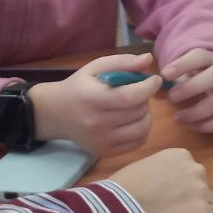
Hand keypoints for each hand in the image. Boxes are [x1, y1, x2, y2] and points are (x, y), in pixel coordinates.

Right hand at [28, 53, 160, 156]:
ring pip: (142, 128)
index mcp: (92, 99)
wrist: (57, 114)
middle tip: (137, 92)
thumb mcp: (95, 68)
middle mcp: (96, 124)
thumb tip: (148, 59)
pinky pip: (138, 142)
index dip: (148, 87)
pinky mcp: (106, 152)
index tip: (155, 79)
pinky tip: (132, 120)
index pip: (129, 97)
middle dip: (145, 98)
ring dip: (146, 114)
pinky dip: (141, 129)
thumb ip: (122, 62)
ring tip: (135, 106)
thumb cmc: (78, 87)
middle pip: (138, 111)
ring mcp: (101, 141)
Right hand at [109, 147, 212, 212]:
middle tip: (171, 207)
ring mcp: (201, 190)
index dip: (179, 184)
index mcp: (180, 155)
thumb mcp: (143, 166)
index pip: (189, 170)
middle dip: (189, 195)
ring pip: (207, 201)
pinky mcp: (204, 212)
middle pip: (200, 185)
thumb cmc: (124, 188)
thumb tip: (163, 181)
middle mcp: (195, 168)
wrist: (121, 209)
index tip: (167, 193)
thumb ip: (161, 169)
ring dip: (195, 209)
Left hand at [159, 48, 212, 133]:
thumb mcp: (181, 71)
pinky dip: (207, 126)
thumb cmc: (191, 78)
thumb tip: (152, 84)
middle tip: (171, 97)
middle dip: (191, 88)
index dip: (182, 65)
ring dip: (196, 112)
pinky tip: (190, 125)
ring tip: (177, 117)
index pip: (200, 57)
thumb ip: (168, 75)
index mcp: (209, 60)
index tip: (164, 75)